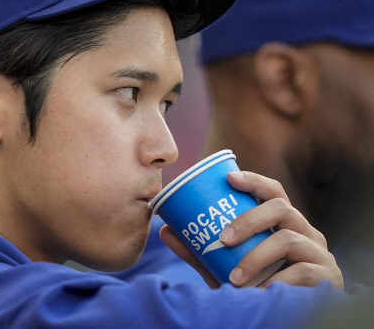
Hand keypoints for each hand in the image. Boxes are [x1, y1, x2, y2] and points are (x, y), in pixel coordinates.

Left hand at [159, 170, 343, 289]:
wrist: (288, 320)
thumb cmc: (258, 287)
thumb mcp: (225, 268)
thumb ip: (199, 252)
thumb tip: (165, 230)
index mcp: (284, 224)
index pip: (274, 192)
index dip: (253, 180)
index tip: (229, 178)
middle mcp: (306, 233)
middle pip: (281, 208)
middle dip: (248, 219)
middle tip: (222, 239)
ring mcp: (320, 254)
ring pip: (287, 239)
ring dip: (256, 257)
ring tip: (234, 278)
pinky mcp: (328, 279)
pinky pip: (303, 273)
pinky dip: (277, 281)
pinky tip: (261, 292)